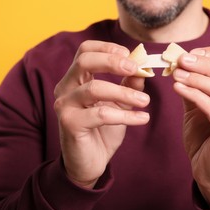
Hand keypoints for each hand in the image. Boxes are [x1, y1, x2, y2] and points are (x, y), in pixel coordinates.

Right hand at [53, 41, 149, 187]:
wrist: (90, 162)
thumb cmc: (102, 129)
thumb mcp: (119, 104)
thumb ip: (128, 86)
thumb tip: (143, 69)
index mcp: (76, 79)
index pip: (85, 51)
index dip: (107, 47)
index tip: (129, 54)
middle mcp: (65, 88)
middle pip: (84, 61)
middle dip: (113, 61)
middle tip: (136, 69)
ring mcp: (64, 105)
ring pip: (94, 89)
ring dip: (124, 93)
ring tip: (145, 101)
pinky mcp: (69, 124)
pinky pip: (100, 114)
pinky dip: (125, 116)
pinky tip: (142, 119)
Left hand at [172, 47, 209, 206]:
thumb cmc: (206, 138)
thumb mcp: (199, 107)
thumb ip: (194, 87)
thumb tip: (179, 64)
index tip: (190, 53)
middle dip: (203, 63)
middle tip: (181, 59)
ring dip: (197, 78)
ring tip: (177, 73)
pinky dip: (194, 95)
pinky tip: (178, 88)